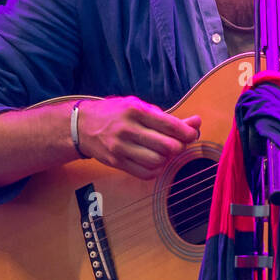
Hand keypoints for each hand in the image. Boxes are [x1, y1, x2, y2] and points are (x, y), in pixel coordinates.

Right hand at [76, 96, 200, 179]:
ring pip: (157, 161)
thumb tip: (197, 122)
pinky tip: (154, 161)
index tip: (192, 134)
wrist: (82, 126)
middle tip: (178, 143)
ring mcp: (120, 148)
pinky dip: (156, 169)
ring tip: (164, 152)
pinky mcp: (116, 162)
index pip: (170, 125)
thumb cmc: (115, 113)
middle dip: (179, 146)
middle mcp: (127, 129)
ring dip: (167, 159)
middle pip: (167, 146)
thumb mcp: (139, 107)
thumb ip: (167, 117)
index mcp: (135, 110)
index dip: (187, 132)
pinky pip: (145, 173)